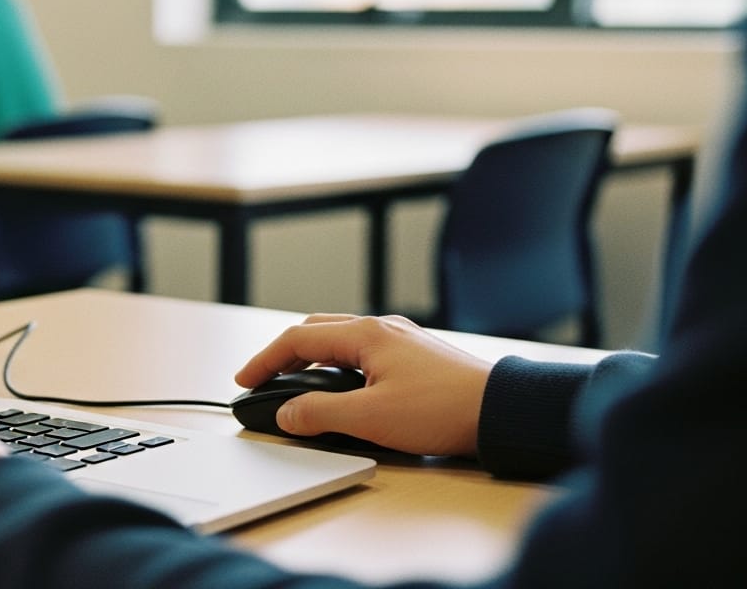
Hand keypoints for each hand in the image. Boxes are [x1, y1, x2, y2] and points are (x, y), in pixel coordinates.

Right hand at [235, 314, 492, 456]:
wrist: (503, 411)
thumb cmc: (442, 410)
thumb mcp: (370, 417)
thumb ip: (320, 415)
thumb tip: (285, 414)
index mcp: (365, 334)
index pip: (297, 339)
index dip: (264, 361)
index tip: (244, 381)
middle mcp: (381, 329)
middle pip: (316, 331)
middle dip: (284, 355)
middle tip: (264, 380)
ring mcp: (401, 341)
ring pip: (340, 340)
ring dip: (312, 360)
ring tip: (296, 386)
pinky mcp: (416, 358)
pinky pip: (362, 352)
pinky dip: (337, 365)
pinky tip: (341, 388)